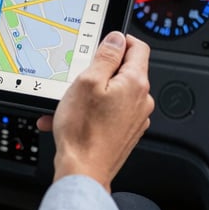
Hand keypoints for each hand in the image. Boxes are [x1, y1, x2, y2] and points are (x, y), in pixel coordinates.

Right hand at [38, 32, 153, 191]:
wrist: (82, 171)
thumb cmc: (83, 131)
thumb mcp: (87, 81)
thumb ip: (106, 56)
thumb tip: (117, 38)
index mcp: (135, 83)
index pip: (138, 48)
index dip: (120, 40)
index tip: (103, 43)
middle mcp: (141, 101)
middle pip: (123, 71)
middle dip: (99, 71)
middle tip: (77, 77)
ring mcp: (135, 119)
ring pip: (113, 93)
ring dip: (90, 93)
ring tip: (67, 103)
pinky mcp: (125, 132)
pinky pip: (109, 112)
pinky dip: (91, 111)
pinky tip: (71, 118)